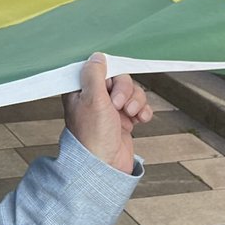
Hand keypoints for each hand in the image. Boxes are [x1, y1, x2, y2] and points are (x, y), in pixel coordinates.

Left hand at [62, 54, 151, 173]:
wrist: (105, 168)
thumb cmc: (93, 137)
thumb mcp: (93, 100)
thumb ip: (95, 75)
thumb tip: (97, 56)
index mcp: (81, 90)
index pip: (100, 69)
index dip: (110, 75)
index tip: (110, 84)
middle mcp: (95, 98)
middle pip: (119, 79)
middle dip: (124, 90)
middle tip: (118, 105)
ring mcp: (110, 109)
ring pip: (131, 92)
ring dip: (136, 101)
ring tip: (130, 115)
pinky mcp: (124, 120)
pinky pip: (140, 106)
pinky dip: (143, 111)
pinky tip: (140, 120)